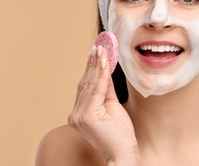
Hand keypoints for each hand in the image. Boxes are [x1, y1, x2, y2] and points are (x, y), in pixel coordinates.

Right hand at [68, 45, 138, 163]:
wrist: (123, 153)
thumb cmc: (119, 133)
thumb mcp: (112, 106)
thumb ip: (107, 89)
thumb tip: (106, 69)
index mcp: (79, 113)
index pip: (85, 86)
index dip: (90, 68)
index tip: (95, 52)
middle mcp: (75, 115)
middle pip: (86, 83)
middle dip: (93, 63)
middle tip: (98, 45)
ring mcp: (79, 116)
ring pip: (90, 85)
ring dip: (97, 65)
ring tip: (101, 49)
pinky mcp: (86, 116)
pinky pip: (97, 90)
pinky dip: (102, 75)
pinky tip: (105, 62)